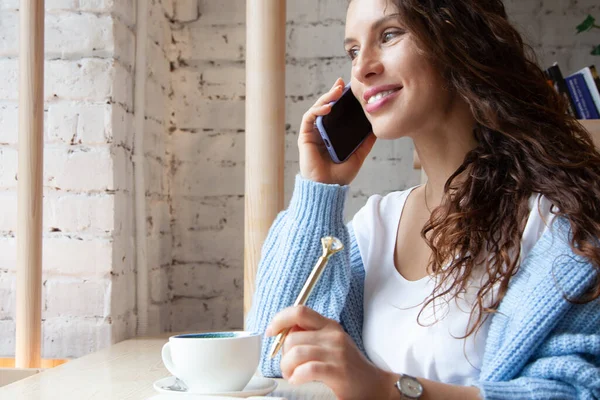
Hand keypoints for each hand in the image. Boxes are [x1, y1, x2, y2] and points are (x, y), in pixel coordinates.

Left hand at [266, 306, 396, 399]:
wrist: (374, 386)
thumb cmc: (348, 367)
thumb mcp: (330, 343)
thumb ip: (310, 334)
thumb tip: (284, 332)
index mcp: (329, 325)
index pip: (300, 311)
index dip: (280, 319)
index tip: (271, 332)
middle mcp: (333, 335)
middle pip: (292, 337)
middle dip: (282, 355)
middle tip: (287, 368)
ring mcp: (336, 353)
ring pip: (296, 353)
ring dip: (287, 368)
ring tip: (292, 375)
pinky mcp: (338, 371)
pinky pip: (307, 369)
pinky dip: (297, 376)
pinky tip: (298, 380)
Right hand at [298, 78, 376, 185]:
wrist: (329, 187)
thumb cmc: (340, 175)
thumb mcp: (358, 155)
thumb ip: (365, 142)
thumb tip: (376, 129)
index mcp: (332, 135)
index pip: (336, 113)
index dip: (340, 100)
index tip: (349, 89)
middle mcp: (321, 132)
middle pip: (325, 107)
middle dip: (333, 93)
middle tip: (342, 83)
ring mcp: (312, 134)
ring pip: (317, 109)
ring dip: (326, 98)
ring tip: (337, 91)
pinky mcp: (305, 137)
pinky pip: (309, 118)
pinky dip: (317, 110)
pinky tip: (328, 107)